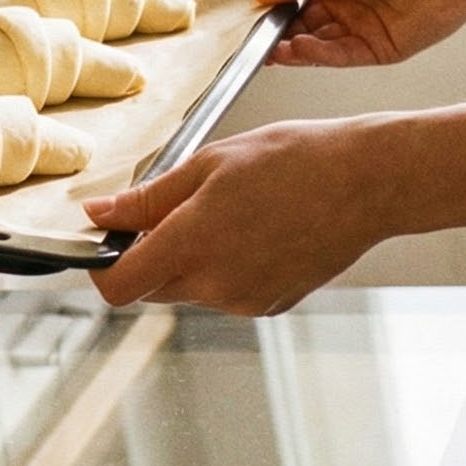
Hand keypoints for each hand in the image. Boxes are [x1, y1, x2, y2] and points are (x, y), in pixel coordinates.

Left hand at [83, 119, 393, 315]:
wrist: (368, 181)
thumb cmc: (294, 159)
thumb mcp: (208, 163)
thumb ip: (147, 199)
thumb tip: (98, 215)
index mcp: (192, 243)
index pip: (118, 287)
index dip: (102, 268)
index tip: (106, 243)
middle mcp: (216, 284)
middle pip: (152, 286)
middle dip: (151, 254)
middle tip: (183, 207)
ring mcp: (245, 300)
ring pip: (191, 288)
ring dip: (193, 259)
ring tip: (236, 211)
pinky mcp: (271, 306)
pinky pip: (227, 293)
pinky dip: (228, 268)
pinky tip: (260, 230)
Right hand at [253, 0, 465, 67]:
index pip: (293, 0)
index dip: (270, 10)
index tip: (245, 18)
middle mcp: (345, 7)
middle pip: (300, 28)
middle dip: (276, 35)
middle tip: (250, 41)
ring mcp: (361, 30)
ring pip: (317, 46)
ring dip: (292, 50)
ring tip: (268, 50)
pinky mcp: (380, 50)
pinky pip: (341, 57)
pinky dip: (316, 57)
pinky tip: (296, 51)